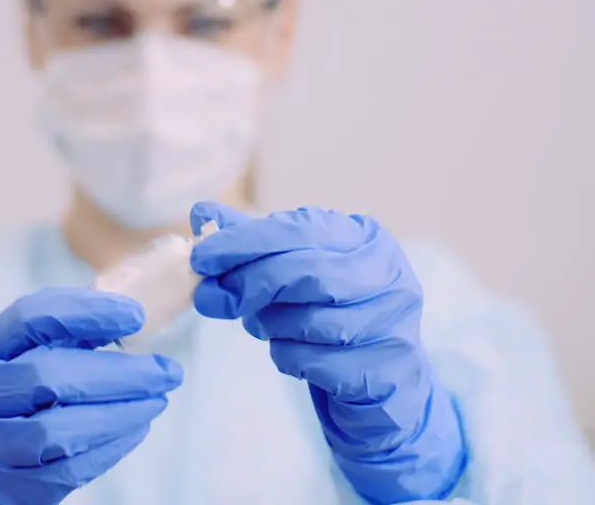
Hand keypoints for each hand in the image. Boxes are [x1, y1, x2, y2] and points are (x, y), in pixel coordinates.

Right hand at [0, 288, 183, 504]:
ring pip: (56, 430)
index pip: (30, 317)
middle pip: (47, 376)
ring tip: (157, 401)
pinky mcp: (10, 486)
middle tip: (167, 371)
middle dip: (117, 373)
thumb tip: (133, 317)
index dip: (86, 312)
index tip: (137, 316)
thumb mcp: (26, 358)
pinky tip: (137, 428)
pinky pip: (66, 469)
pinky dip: (111, 447)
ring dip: (119, 414)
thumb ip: (68, 336)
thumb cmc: (15, 400)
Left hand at [188, 202, 466, 503]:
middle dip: (250, 285)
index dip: (244, 243)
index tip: (201, 258)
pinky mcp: (386, 369)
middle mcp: (389, 275)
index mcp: (366, 238)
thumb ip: (254, 243)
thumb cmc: (332, 315)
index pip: (298, 230)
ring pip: (312, 321)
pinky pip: (318, 362)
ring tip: (260, 325)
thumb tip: (201, 213)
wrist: (382, 382)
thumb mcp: (296, 271)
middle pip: (308, 273)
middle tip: (211, 298)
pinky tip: (289, 353)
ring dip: (269, 325)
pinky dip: (289, 358)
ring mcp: (393, 323)